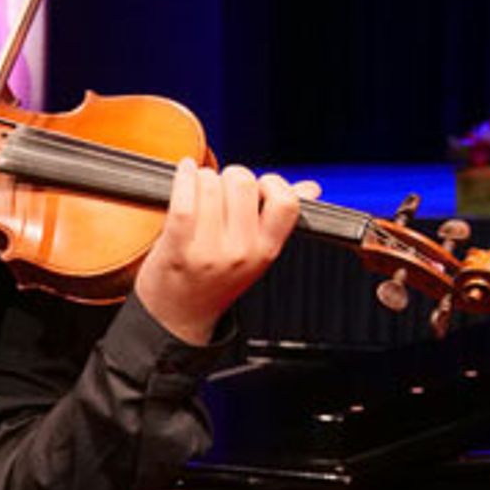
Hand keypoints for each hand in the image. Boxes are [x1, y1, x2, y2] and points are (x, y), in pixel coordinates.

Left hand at [134, 159, 321, 344]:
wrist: (179, 317)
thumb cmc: (215, 279)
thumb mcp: (255, 254)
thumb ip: (280, 219)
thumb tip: (310, 188)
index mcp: (266, 250)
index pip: (286, 202)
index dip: (272, 183)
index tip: (258, 186)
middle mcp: (242, 252)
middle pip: (243, 182)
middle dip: (231, 177)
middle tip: (221, 190)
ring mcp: (210, 252)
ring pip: (211, 184)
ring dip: (203, 178)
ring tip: (199, 190)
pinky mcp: (179, 248)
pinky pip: (184, 201)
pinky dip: (183, 178)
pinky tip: (184, 173)